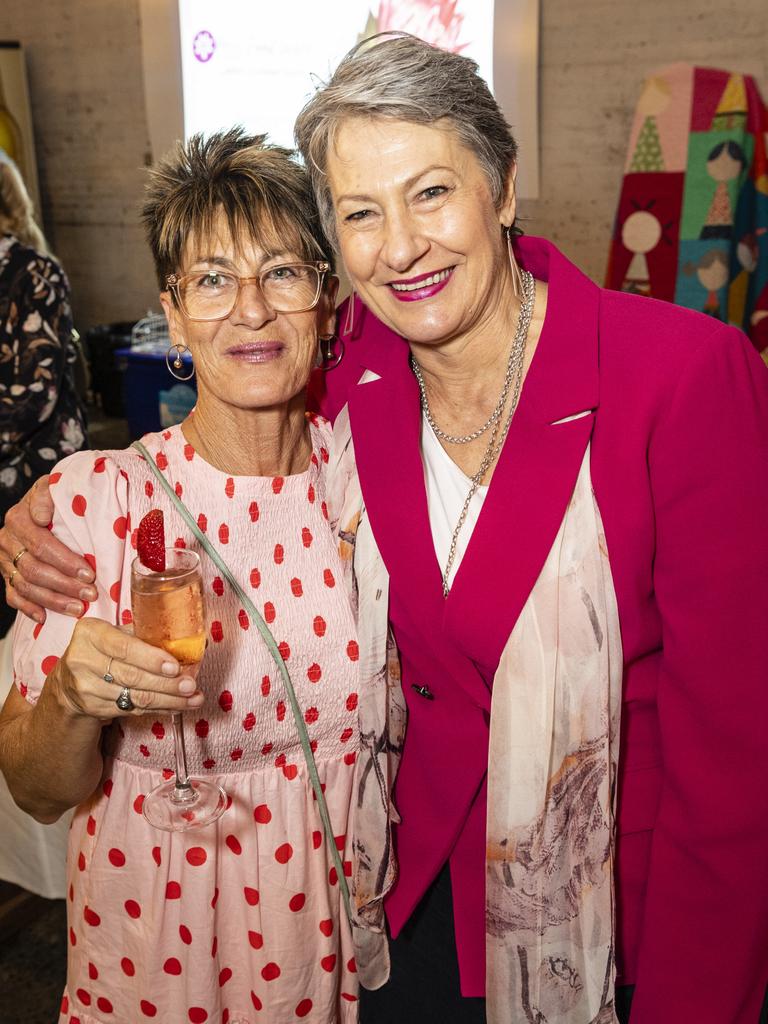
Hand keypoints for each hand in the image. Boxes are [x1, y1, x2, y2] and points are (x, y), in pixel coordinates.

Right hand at [0, 476, 96, 622]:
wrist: (41, 505)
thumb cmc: (55, 499)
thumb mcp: (55, 486)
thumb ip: (50, 495)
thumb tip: (43, 515)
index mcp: (19, 518)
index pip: (42, 545)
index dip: (66, 561)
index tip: (88, 572)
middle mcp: (8, 540)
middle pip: (35, 569)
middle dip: (65, 584)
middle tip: (90, 592)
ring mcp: (6, 560)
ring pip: (26, 586)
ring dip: (53, 600)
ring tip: (78, 607)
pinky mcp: (7, 575)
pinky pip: (13, 596)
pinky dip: (29, 609)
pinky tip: (46, 617)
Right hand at [50, 618, 203, 719]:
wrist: (68, 681)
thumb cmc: (101, 650)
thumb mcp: (113, 634)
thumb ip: (141, 635)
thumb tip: (184, 640)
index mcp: (90, 633)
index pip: (124, 647)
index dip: (151, 658)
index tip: (174, 666)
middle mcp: (82, 659)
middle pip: (132, 675)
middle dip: (166, 683)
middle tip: (190, 685)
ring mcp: (85, 687)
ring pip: (134, 696)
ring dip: (168, 700)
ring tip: (192, 699)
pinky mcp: (92, 707)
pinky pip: (131, 709)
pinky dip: (157, 708)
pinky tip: (175, 706)